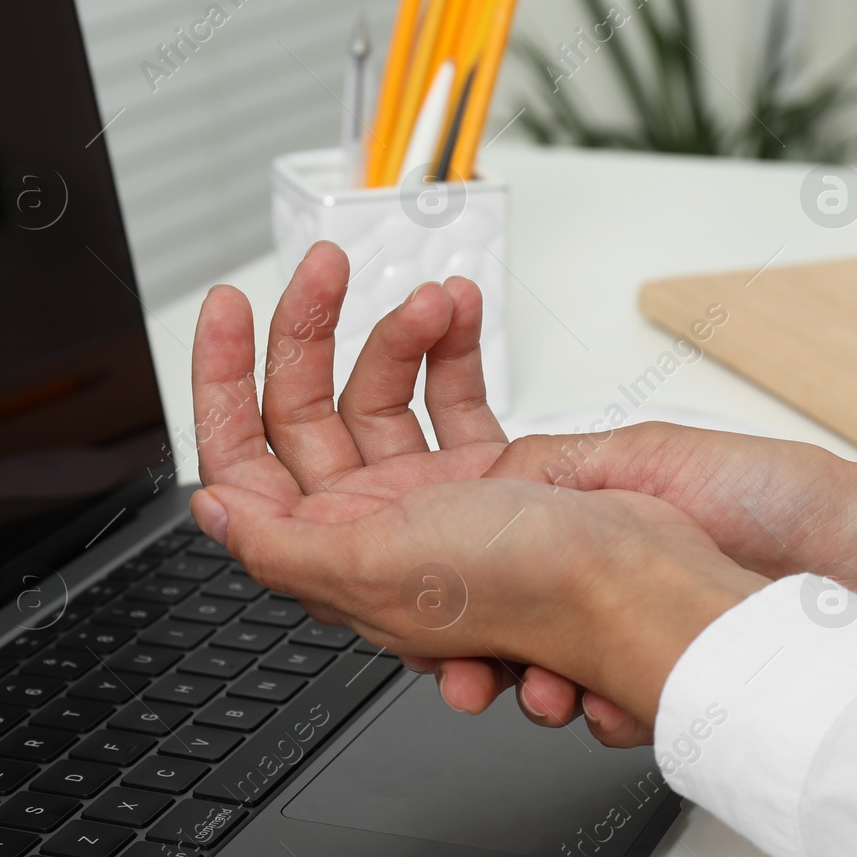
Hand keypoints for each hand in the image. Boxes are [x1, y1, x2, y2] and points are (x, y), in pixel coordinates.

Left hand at [192, 241, 661, 722]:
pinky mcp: (493, 473)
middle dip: (310, 332)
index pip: (244, 465)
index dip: (222, 386)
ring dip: (400, 334)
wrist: (645, 579)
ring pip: (382, 395)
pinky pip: (452, 396)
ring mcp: (433, 498)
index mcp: (335, 558)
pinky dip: (453, 348)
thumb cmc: (527, 587)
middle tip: (326, 268)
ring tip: (434, 299)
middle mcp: (376, 529)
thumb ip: (279, 546)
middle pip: (307, 415)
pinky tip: (462, 311)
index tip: (230, 313)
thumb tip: (211, 509)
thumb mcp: (375, 570)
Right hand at [439, 423, 856, 741]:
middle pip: (514, 630)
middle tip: (479, 675)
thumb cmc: (779, 494)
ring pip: (556, 679)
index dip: (462, 591)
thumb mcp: (655, 452)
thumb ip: (561, 463)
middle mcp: (609, 580)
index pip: (498, 560)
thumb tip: (483, 483)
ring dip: (545, 692)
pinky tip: (615, 704)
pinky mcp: (673, 683)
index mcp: (594, 514)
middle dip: (490, 657)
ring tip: (558, 690)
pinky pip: (615, 711)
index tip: (438, 620)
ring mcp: (639, 635)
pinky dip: (608, 714)